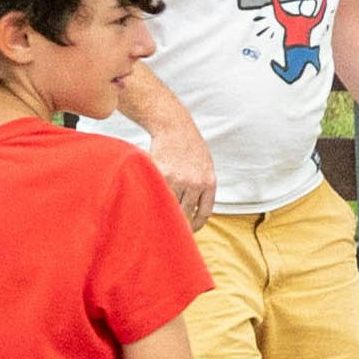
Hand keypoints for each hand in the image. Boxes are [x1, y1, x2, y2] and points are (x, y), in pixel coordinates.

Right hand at [140, 98, 218, 224]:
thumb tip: (194, 210)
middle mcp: (196, 183)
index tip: (186, 231)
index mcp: (209, 183)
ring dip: (162, 212)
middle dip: (177, 222)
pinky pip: (157, 192)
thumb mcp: (205, 166)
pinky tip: (149, 201)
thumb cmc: (190, 147)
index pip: (204, 214)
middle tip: (167, 229)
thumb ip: (202, 187)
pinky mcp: (162, 173)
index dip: (194, 226)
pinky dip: (153, 198)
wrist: (174, 127)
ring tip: (156, 217)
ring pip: (170, 205)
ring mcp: (178, 178)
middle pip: (185, 213)